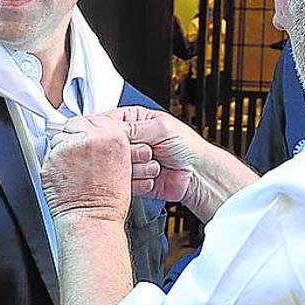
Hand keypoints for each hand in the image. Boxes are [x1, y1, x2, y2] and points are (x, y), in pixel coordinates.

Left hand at [42, 112, 146, 222]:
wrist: (92, 219)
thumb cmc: (108, 201)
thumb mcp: (122, 164)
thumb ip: (108, 143)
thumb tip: (94, 135)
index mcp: (112, 137)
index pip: (94, 119)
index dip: (89, 130)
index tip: (87, 138)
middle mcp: (90, 138)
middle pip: (74, 123)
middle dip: (74, 137)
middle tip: (78, 155)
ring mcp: (68, 147)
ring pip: (60, 137)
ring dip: (63, 149)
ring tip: (73, 169)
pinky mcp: (51, 158)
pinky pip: (49, 153)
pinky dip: (54, 162)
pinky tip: (65, 175)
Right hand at [116, 106, 258, 221]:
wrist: (199, 174)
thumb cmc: (187, 147)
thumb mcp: (161, 128)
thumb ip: (132, 128)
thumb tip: (109, 131)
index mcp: (133, 121)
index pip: (106, 124)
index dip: (108, 132)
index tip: (116, 138)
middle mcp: (128, 141)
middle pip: (109, 148)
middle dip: (131, 152)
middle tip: (148, 150)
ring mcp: (129, 162)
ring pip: (116, 167)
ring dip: (139, 167)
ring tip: (155, 163)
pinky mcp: (130, 181)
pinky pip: (124, 183)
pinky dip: (141, 180)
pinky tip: (154, 175)